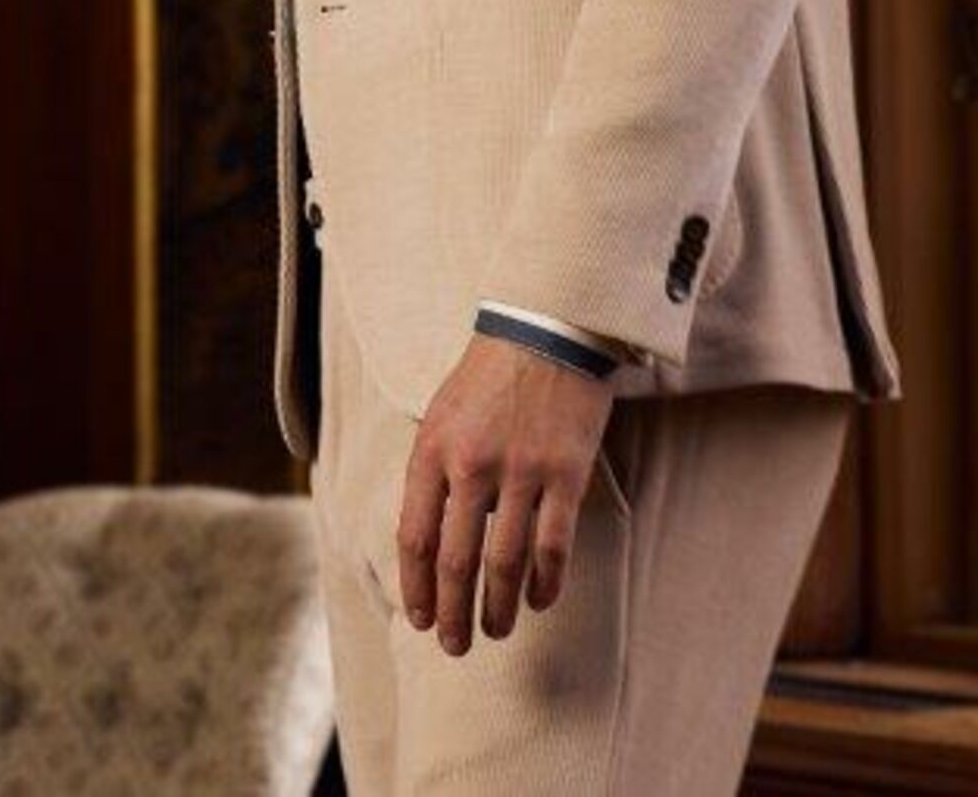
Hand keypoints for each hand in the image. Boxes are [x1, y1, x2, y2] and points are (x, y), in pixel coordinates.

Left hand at [396, 334, 617, 655]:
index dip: (414, 585)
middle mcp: (470, 466)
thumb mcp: (439, 414)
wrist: (545, 331)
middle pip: (454, 559)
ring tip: (494, 633)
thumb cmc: (487, 375)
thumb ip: (433, 471)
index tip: (417, 618)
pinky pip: (553, 544)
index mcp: (430, 451)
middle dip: (451, 611)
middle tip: (452, 646)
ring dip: (498, 607)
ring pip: (504, 561)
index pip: (413, 535)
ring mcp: (520, 472)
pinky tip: (538, 602)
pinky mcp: (565, 475)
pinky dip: (545, 582)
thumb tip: (430, 536)